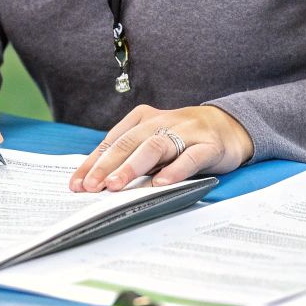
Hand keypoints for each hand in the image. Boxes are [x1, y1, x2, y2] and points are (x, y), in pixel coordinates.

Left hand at [69, 104, 252, 191]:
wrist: (228, 126)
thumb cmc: (183, 138)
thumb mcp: (153, 143)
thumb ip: (131, 157)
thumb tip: (98, 183)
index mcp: (143, 119)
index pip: (112, 142)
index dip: (93, 163)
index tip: (77, 184)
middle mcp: (161, 122)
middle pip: (129, 143)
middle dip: (107, 166)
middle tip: (91, 186)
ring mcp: (186, 132)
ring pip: (155, 147)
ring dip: (133, 167)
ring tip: (116, 185)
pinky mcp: (208, 145)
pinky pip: (190, 157)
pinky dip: (174, 170)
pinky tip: (161, 183)